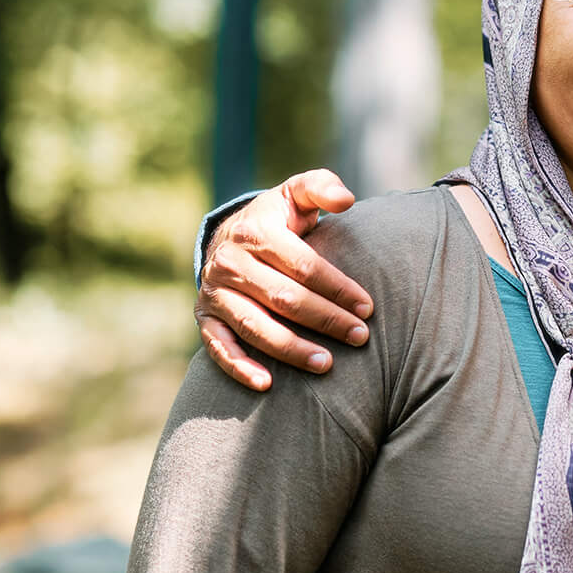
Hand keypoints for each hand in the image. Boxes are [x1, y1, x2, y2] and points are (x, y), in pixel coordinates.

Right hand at [196, 169, 370, 390]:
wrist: (230, 236)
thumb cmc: (279, 218)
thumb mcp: (297, 193)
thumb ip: (322, 187)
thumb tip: (347, 199)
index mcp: (256, 231)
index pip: (303, 265)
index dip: (337, 288)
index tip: (368, 308)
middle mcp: (230, 262)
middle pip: (283, 298)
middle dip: (325, 320)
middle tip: (360, 338)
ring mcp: (215, 292)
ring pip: (254, 325)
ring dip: (291, 349)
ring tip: (327, 365)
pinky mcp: (205, 318)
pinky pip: (219, 347)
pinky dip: (240, 367)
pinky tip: (267, 385)